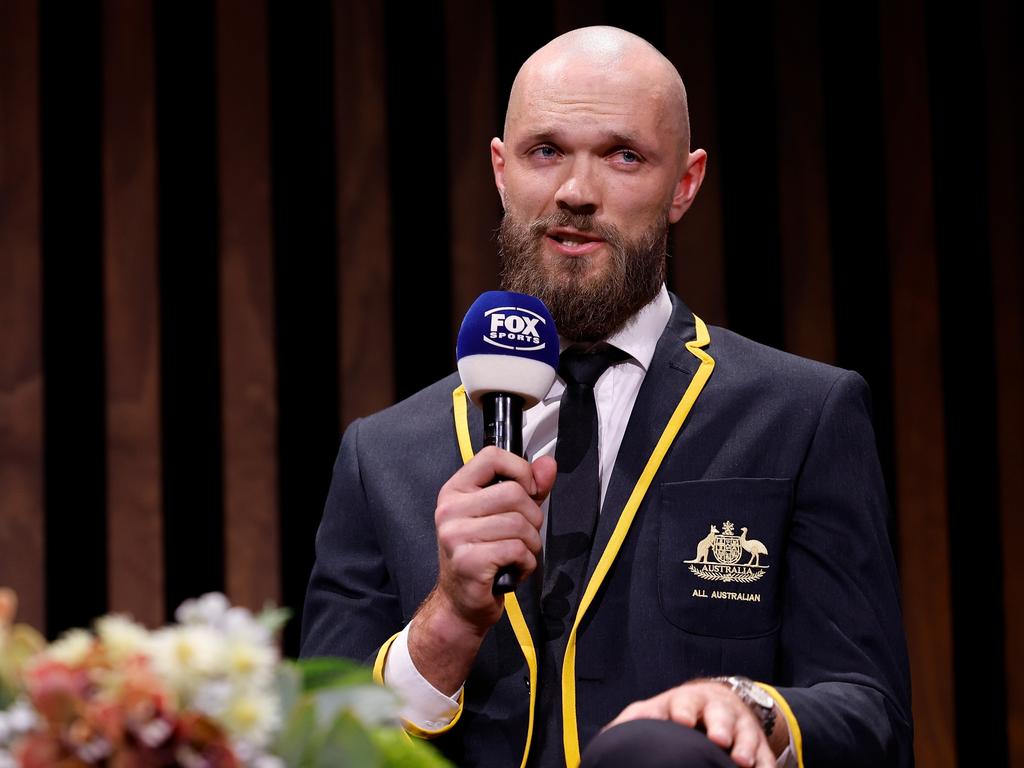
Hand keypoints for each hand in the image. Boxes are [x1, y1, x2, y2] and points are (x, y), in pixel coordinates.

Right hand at [408, 447, 555, 693]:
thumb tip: (549, 465)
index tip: (528, 491)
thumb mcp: (504, 515)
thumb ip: (528, 488)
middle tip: (522, 536)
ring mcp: (455, 535)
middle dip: (532, 517)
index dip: (520, 470)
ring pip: (520, 523)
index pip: (491, 457)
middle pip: (514, 493)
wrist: (461, 603)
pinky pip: (517, 549)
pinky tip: (514, 569)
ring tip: (517, 555)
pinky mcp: (469, 561)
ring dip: (531, 543)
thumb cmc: (484, 555)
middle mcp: (449, 509)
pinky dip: (526, 563)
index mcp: (455, 491)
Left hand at [607, 680, 783, 767]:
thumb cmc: (679, 711)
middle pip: (721, 715)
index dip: (683, 711)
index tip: (681, 720)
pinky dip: (767, 767)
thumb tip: (606, 739)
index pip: (685, 703)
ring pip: (746, 735)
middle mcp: (717, 711)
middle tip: (718, 739)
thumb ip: (635, 720)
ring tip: (741, 761)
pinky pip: (767, 758)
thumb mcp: (656, 710)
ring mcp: (741, 728)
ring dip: (745, 747)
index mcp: (688, 702)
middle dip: (720, 726)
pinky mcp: (759, 747)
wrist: (718, 700)